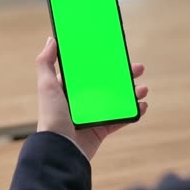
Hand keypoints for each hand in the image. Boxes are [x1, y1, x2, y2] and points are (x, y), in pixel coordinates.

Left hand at [35, 37, 148, 159]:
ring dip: (133, 93)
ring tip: (143, 89)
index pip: (91, 72)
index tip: (118, 55)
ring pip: (118, 100)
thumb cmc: (51, 117)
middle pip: (109, 84)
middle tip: (138, 68)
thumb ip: (45, 63)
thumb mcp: (47, 86)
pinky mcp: (101, 130)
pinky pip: (121, 119)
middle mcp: (82, 102)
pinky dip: (134, 112)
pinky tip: (142, 106)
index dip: (105, 63)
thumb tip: (51, 40)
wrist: (60, 149)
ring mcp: (93, 116)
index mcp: (70, 90)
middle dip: (125, 76)